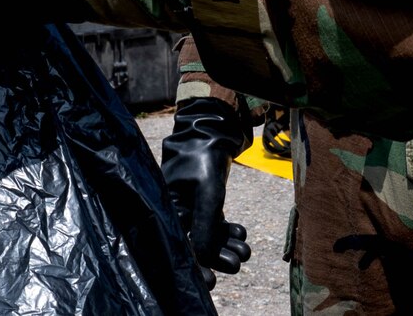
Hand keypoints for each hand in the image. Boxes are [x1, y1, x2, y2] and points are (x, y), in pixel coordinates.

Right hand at [160, 97, 253, 285]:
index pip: (179, 246)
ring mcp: (190, 208)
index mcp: (167, 210)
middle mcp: (175, 212)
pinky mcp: (203, 203)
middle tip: (236, 264)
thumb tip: (203, 257)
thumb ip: (205, 224)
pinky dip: (228, 232)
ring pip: (208, 236)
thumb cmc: (203, 156)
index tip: (209, 281)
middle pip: (194, 245)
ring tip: (245, 250)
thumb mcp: (207, 190)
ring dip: (226, 246)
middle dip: (216, 257)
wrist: (212, 131)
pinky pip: (215, 225)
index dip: (194, 266)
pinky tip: (242, 233)